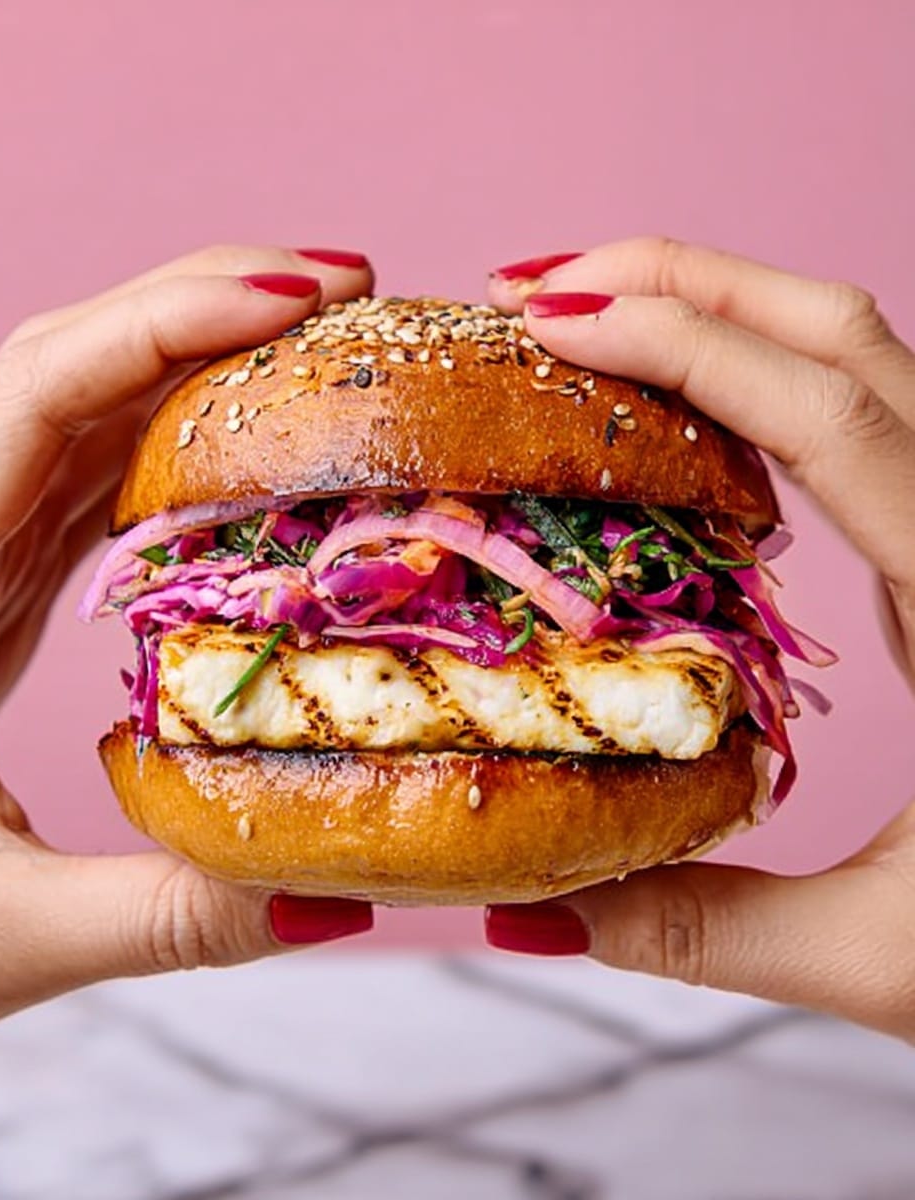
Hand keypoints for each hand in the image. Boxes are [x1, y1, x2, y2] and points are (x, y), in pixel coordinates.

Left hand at [0, 245, 375, 1034]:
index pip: (41, 396)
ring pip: (88, 415)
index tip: (301, 294)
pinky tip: (257, 452)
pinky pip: (97, 486)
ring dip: (201, 363)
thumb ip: (161, 916)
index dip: (170, 320)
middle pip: (72, 368)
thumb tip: (335, 897)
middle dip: (206, 304)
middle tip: (345, 289)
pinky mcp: (0, 589)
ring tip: (322, 349)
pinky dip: (183, 447)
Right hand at [483, 238, 914, 1040]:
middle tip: (536, 294)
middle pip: (840, 332)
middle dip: (679, 281)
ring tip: (579, 320)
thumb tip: (534, 913)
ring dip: (711, 309)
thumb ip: (707, 932)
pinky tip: (660, 413)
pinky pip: (841, 411)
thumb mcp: (889, 954)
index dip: (681, 345)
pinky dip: (740, 373)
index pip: (825, 418)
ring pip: (851, 352)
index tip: (547, 326)